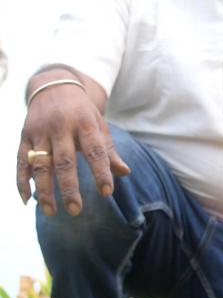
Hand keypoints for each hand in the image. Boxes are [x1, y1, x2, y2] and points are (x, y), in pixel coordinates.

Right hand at [16, 81, 129, 216]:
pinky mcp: (24, 136)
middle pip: (64, 161)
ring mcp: (40, 132)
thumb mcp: (99, 126)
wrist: (54, 85)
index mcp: (85, 124)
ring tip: (50, 211)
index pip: (95, 151)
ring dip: (44, 190)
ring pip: (40, 164)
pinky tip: (27, 199)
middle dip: (69, 188)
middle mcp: (61, 127)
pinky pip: (21, 161)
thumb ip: (109, 151)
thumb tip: (125, 172)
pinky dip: (22, 181)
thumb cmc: (82, 112)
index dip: (101, 172)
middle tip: (75, 210)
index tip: (107, 192)